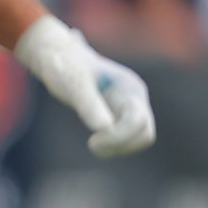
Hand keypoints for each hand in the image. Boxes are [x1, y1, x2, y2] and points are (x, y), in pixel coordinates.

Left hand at [12, 18, 154, 157]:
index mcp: (129, 87)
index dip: (118, 137)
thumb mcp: (73, 86)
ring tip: (93, 144)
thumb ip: (88, 104)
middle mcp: (135, 97)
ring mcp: (131, 106)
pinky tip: (96, 142)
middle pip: (145, 133)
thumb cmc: (66, 68)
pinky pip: (129, 139)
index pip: (138, 121)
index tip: (92, 141)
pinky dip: (115, 147)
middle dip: (120, 144)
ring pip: (140, 138)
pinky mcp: (122, 115)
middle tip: (92, 144)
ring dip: (119, 148)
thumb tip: (104, 127)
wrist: (61, 59)